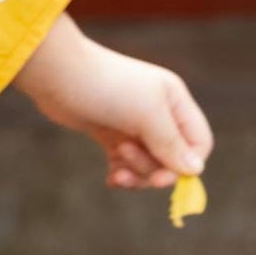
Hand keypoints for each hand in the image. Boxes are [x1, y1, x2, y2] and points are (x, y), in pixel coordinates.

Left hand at [13, 15, 212, 190]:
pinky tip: (111, 179)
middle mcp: (158, 113)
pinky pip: (126, 165)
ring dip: (135, 174)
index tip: (162, 177)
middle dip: (152, 168)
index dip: (186, 165)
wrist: (57, 75)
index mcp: (175, 101)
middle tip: (126, 157)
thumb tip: (195, 171)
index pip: (198, 143)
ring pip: (148, 165)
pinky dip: (121, 175)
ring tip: (116, 171)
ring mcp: (133, 125)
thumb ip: (171, 144)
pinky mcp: (110, 134)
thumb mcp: (146, 115)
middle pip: (172, 159)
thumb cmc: (106, 87)